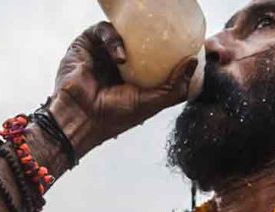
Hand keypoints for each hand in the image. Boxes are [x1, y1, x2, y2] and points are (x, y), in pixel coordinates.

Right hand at [49, 21, 198, 158]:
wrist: (81, 118)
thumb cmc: (114, 116)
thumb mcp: (152, 103)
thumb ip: (175, 87)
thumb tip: (193, 62)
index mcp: (132, 76)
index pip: (152, 56)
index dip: (166, 50)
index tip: (182, 46)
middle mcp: (116, 63)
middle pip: (138, 39)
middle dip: (151, 36)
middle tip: (165, 36)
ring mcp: (100, 52)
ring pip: (121, 31)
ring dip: (131, 40)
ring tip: (130, 59)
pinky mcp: (85, 44)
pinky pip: (102, 30)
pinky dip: (113, 39)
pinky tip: (120, 57)